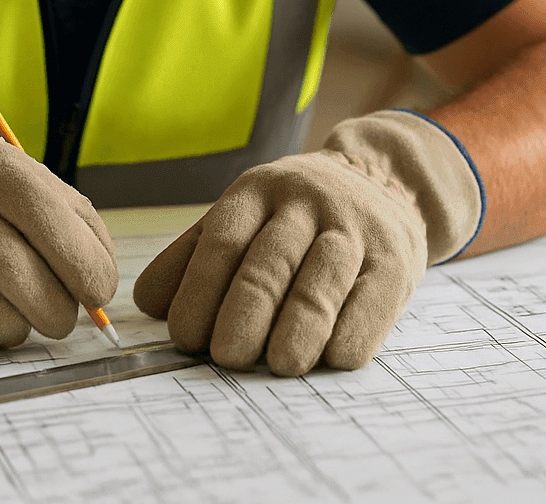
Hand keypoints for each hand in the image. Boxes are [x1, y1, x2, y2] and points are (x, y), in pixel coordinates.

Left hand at [134, 111, 482, 375]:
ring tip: (281, 365)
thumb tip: (150, 304)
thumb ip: (194, 254)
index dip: (201, 290)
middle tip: (227, 357)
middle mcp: (306, 203)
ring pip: (322, 280)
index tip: (185, 337)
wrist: (385, 179)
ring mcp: (354, 229)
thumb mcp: (244, 215)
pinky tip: (333, 357)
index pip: (223, 239)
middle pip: (270, 261)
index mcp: (258, 191)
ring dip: (299, 327)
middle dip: (245, 313)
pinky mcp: (395, 259)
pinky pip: (373, 299)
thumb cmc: (296, 215)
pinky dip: (353, 332)